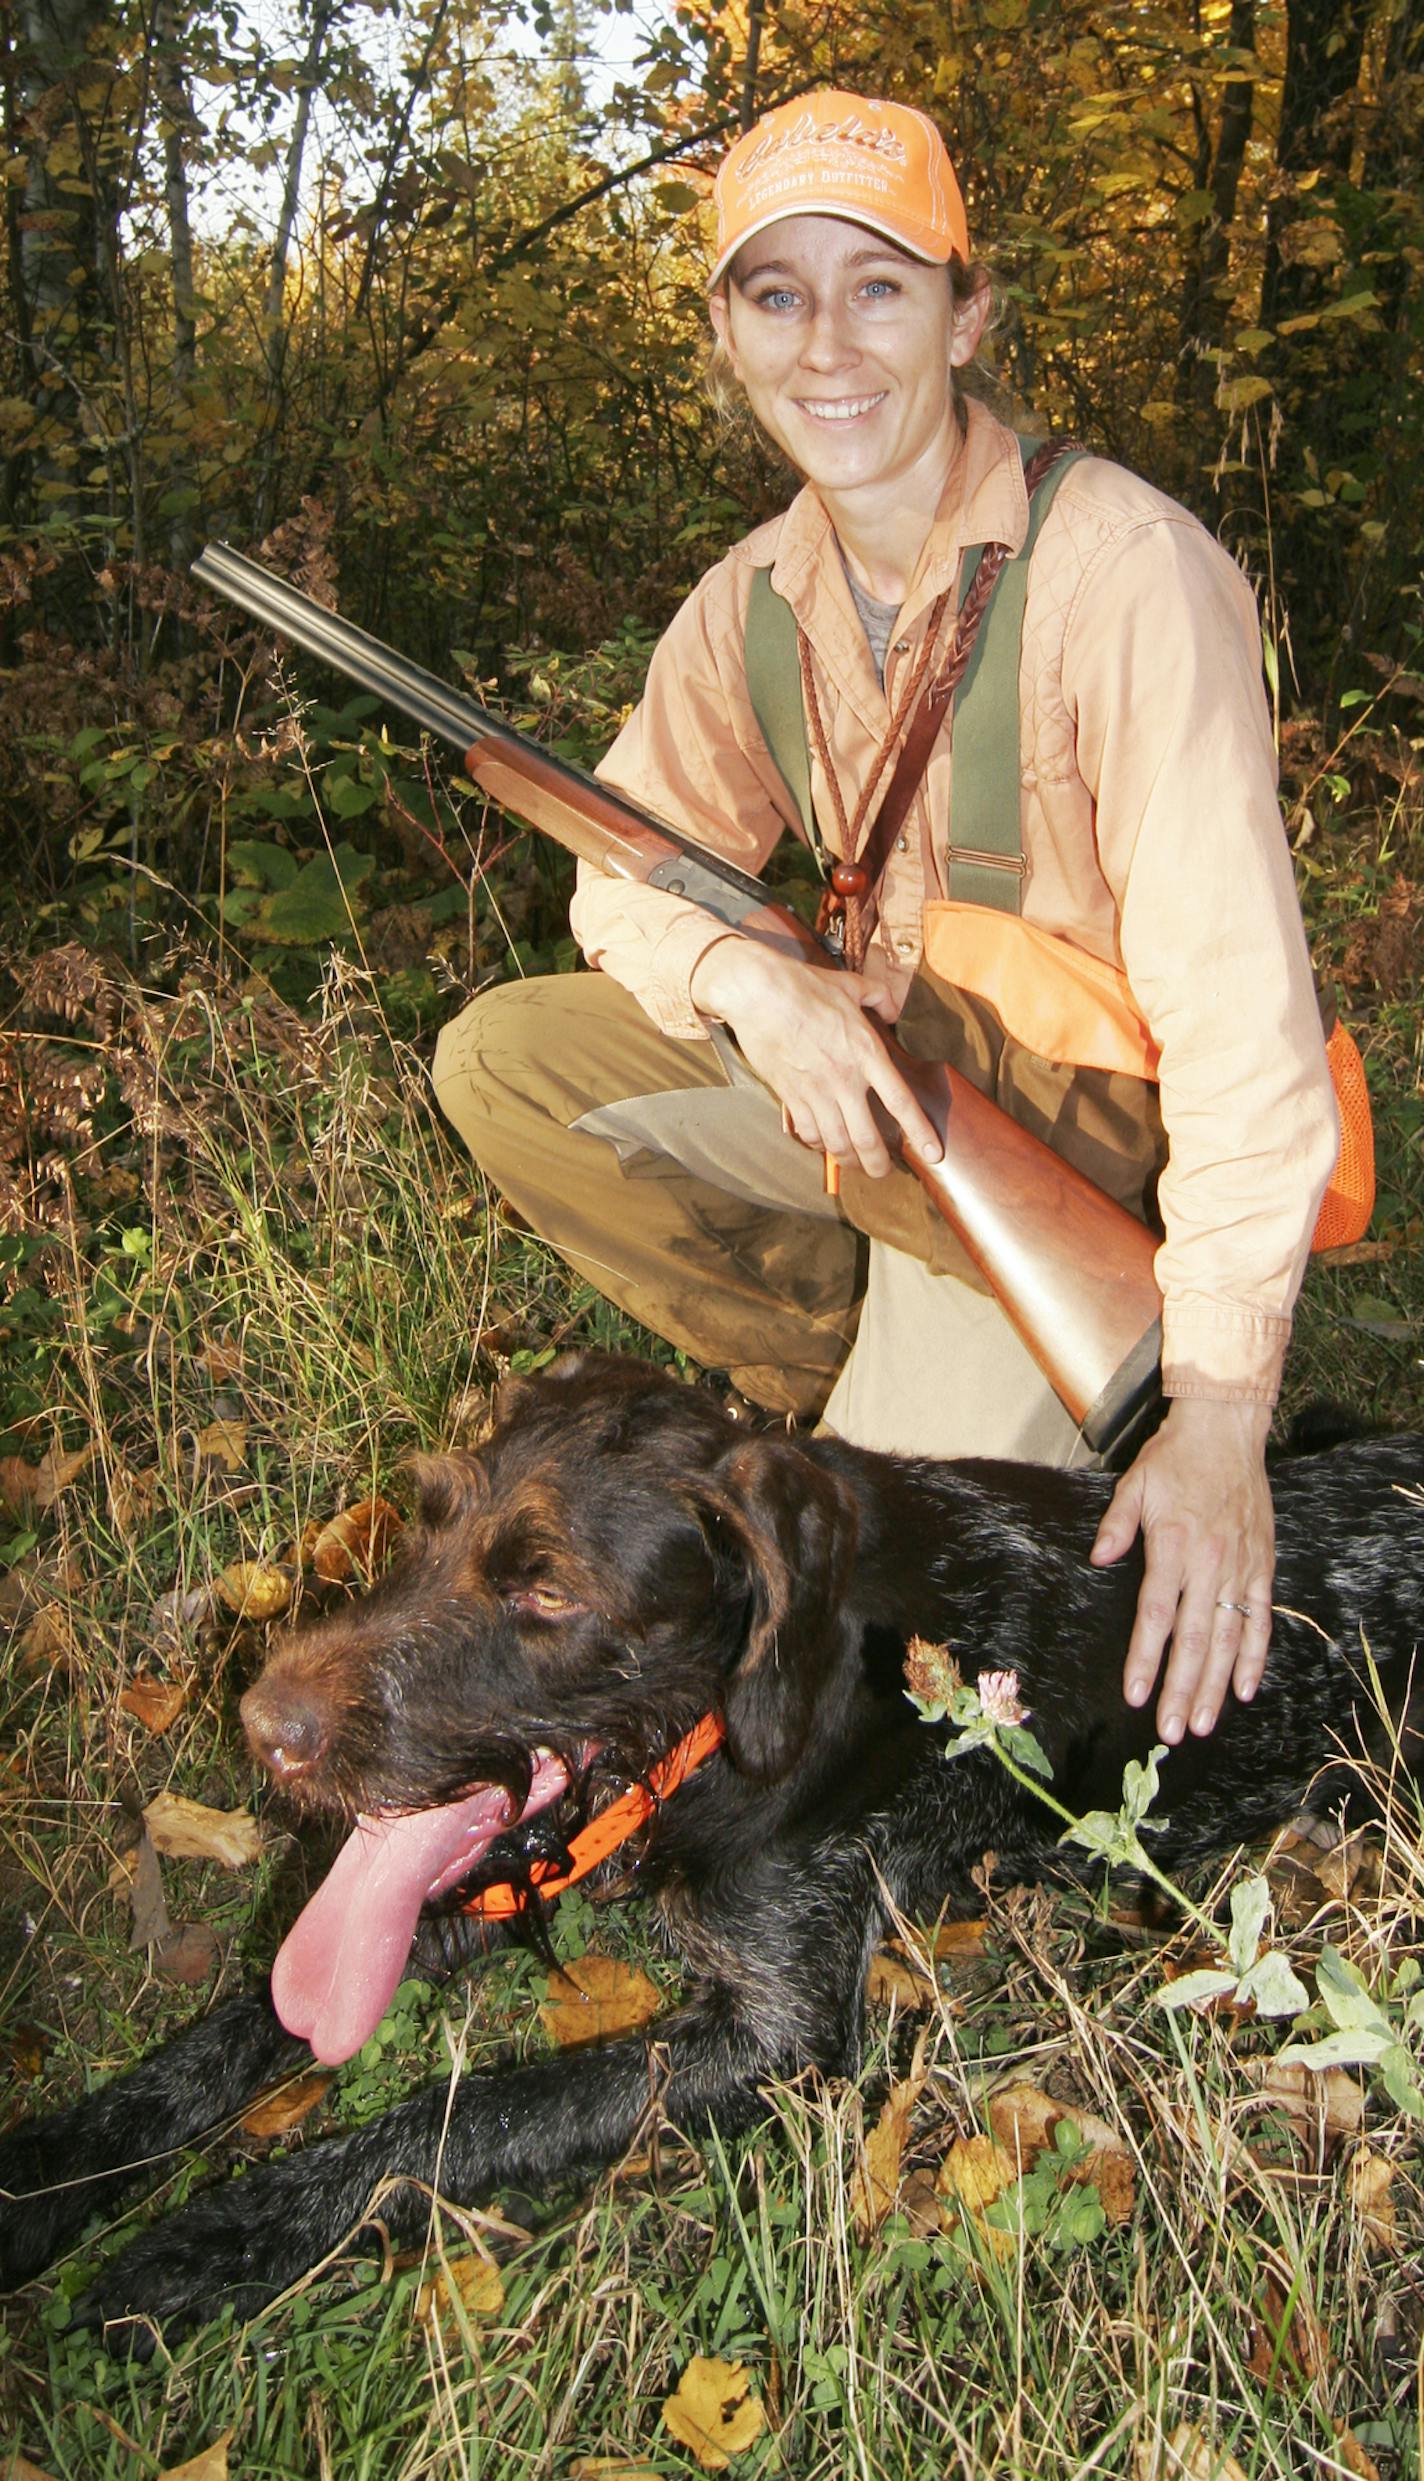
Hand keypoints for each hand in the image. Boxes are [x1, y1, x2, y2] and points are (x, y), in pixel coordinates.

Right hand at [689, 937, 938, 1178]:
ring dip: (848, 1161)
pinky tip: (823, 1143)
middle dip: (878, 1165)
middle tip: (883, 1173)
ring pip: (837, 1144)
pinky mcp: (790, 1096)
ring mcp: (815, 1091)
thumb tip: (893, 1008)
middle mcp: (844, 1079)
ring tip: (855, 1165)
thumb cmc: (805, 986)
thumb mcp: (852, 985)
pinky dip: (818, 1144)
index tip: (932, 1153)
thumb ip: (880, 997)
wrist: (758, 993)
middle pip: (868, 1138)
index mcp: (867, 1053)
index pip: (900, 1102)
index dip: (919, 1132)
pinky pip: (808, 1132)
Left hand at [1090, 1397, 1274, 1743]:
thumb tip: (1098, 1558)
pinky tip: (1246, 1689)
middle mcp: (1210, 1563)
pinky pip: (1261, 1619)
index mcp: (1173, 1546)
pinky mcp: (1262, 1566)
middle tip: (1171, 1730)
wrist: (1227, 1431)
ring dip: (1217, 1685)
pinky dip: (1255, 1656)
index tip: (1135, 1694)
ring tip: (1203, 1723)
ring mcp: (1241, 1567)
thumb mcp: (1134, 1483)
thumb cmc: (1175, 1457)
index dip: (1145, 1657)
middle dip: (1182, 1689)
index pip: (1157, 1615)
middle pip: (1194, 1640)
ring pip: (1229, 1639)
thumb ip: (1117, 1525)